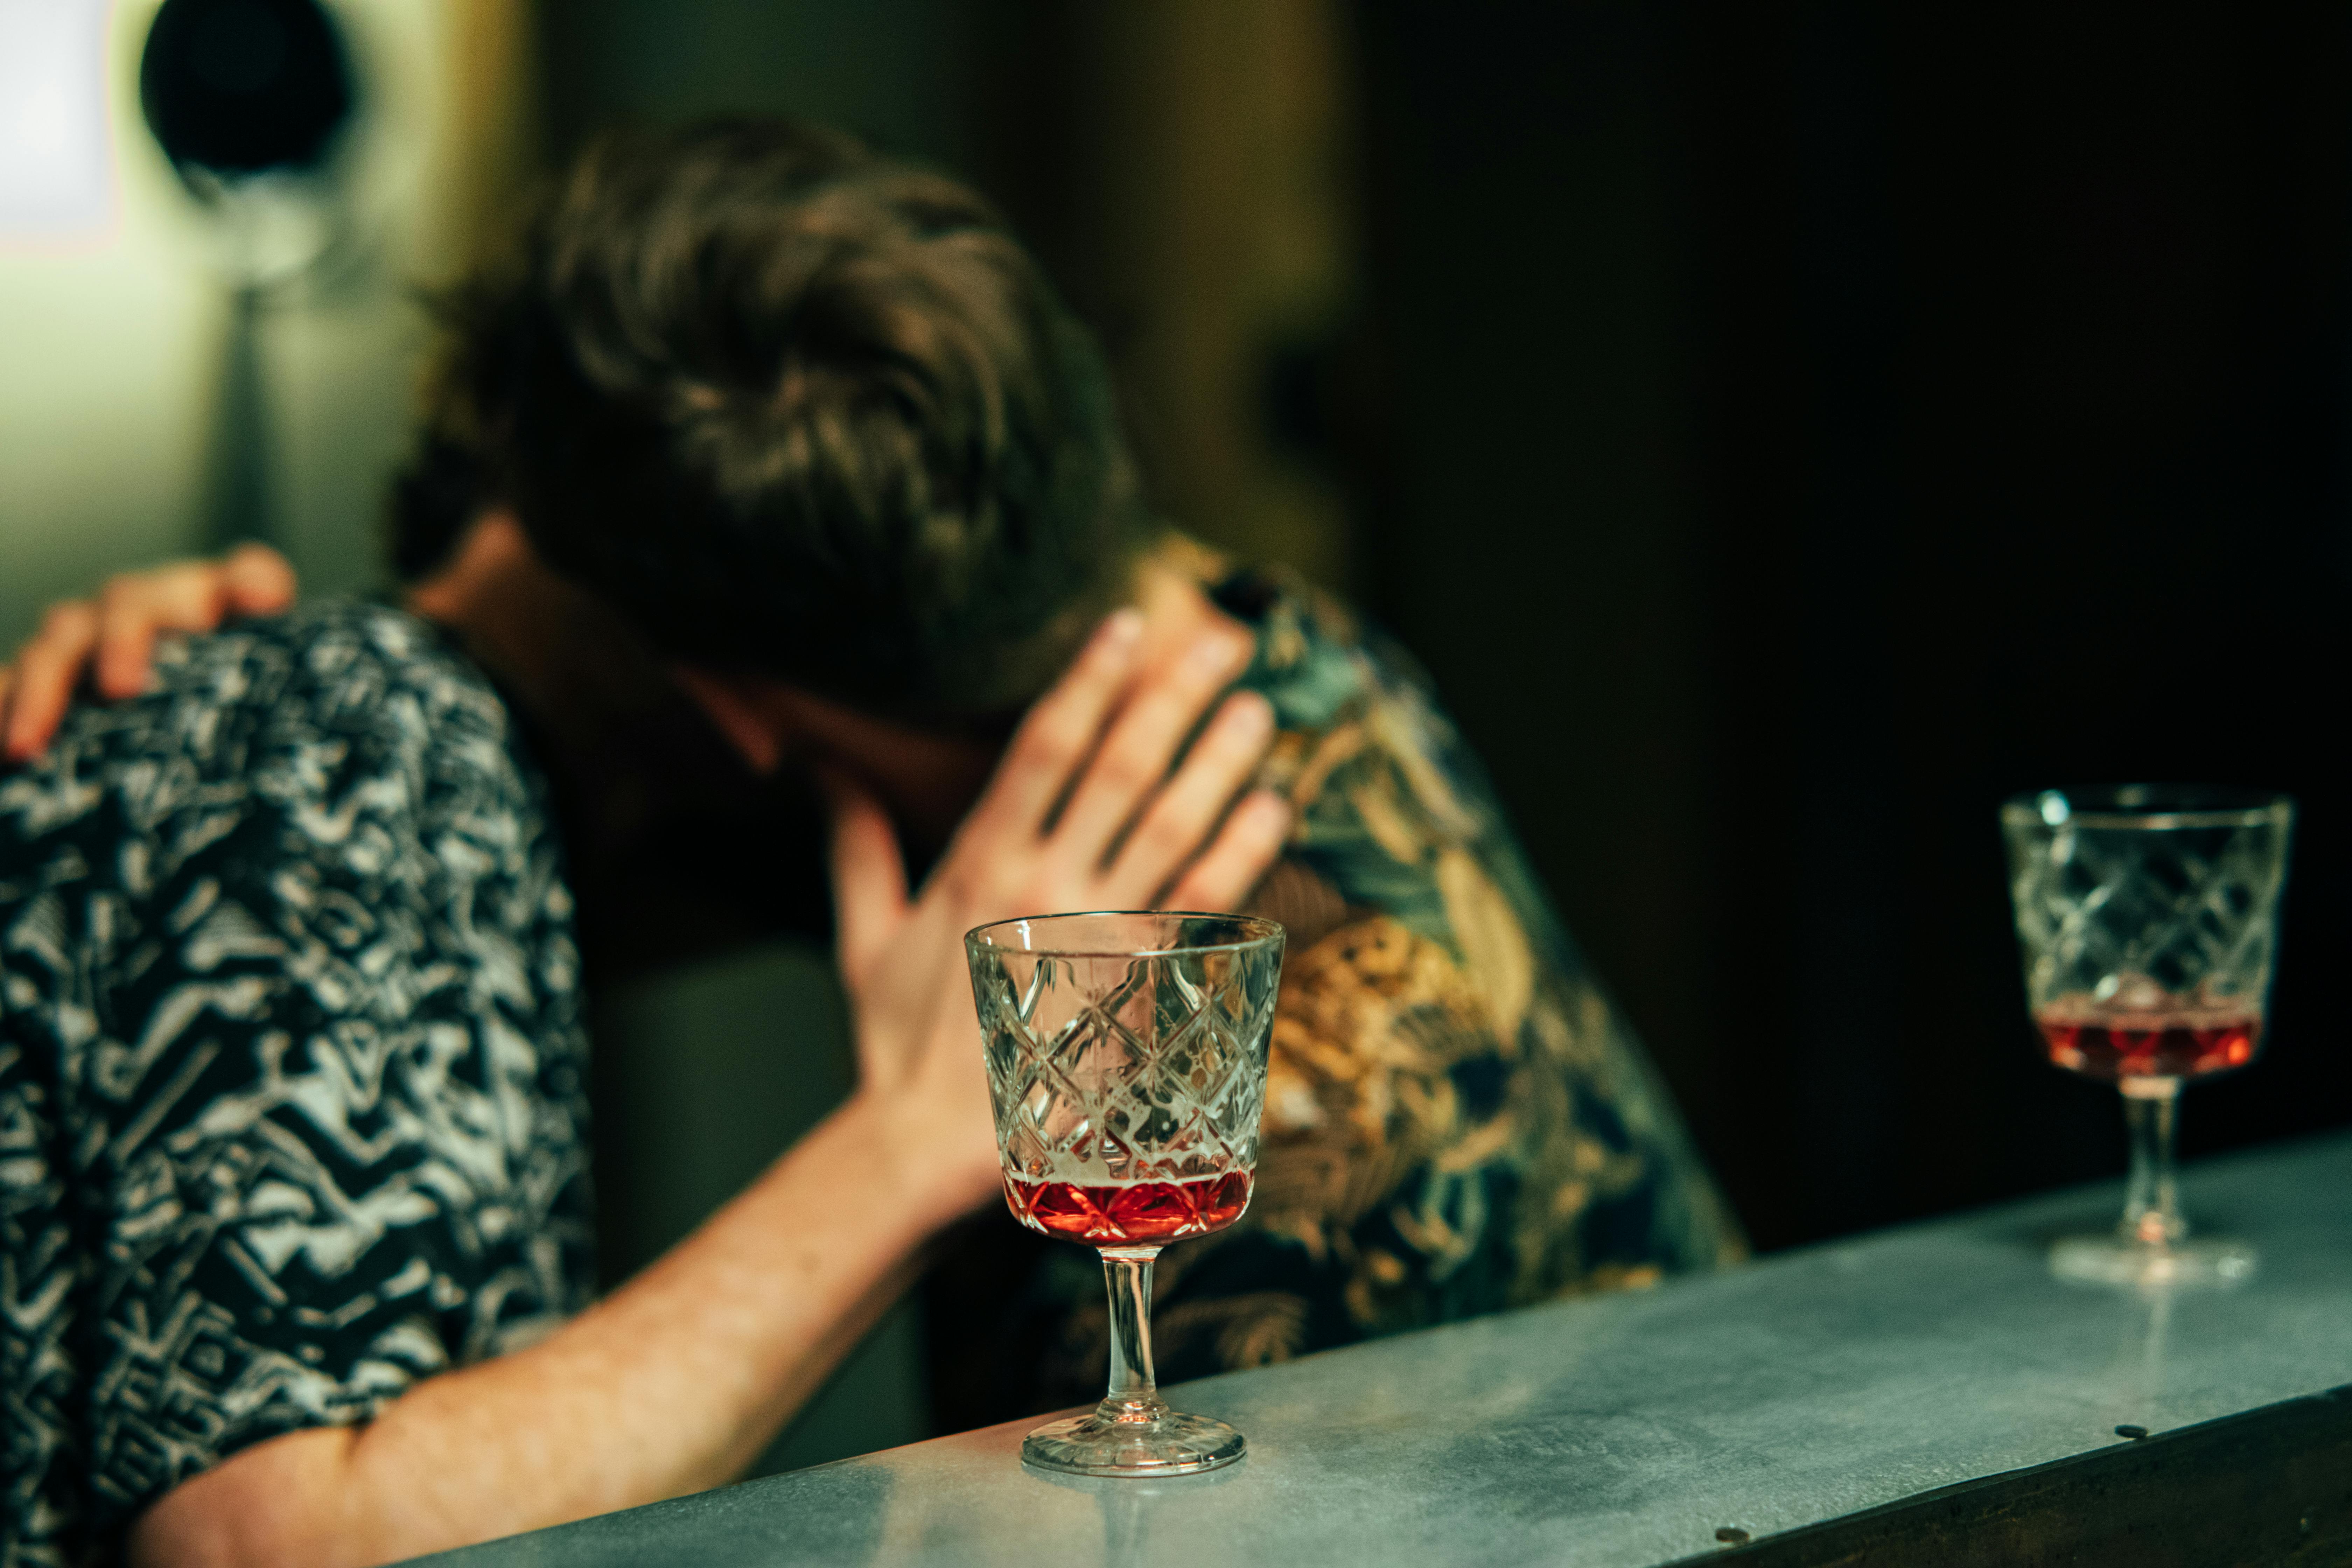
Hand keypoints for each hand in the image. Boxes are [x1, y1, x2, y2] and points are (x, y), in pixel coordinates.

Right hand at [0, 544, 296, 760]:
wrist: (195, 747)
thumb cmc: (257, 726)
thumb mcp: (289, 710)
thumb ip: (318, 693)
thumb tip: (354, 681)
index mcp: (229, 608)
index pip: (251, 576)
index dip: (253, 583)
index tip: (255, 606)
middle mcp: (160, 611)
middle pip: (133, 601)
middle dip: (124, 638)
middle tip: (124, 688)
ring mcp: (96, 642)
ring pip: (59, 640)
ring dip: (41, 686)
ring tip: (28, 744)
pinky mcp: (51, 682)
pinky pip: (7, 685)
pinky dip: (1, 705)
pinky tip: (0, 749)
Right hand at [825, 610, 1290, 1208]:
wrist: (927, 1142)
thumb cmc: (897, 1044)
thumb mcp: (863, 937)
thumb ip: (855, 844)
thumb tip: (823, 767)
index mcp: (979, 861)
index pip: (1043, 744)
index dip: (1088, 679)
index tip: (1127, 625)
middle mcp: (1043, 884)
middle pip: (1122, 767)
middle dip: (1175, 697)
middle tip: (1225, 640)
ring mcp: (1095, 932)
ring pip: (1172, 823)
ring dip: (1221, 760)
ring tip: (1261, 708)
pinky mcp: (1136, 983)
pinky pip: (1201, 901)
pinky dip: (1242, 850)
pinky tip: (1275, 806)